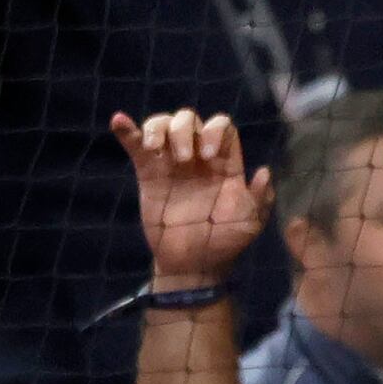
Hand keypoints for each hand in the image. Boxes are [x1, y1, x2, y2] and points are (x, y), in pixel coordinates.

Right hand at [109, 109, 275, 285]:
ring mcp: (172, 163)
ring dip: (158, 128)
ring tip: (155, 149)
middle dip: (185, 130)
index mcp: (225, 164)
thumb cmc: (226, 242)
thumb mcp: (250, 222)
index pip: (222, 127)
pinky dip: (126, 130)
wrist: (194, 264)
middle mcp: (198, 158)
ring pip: (164, 124)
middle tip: (185, 159)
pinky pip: (136, 145)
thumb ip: (260, 197)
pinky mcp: (149, 173)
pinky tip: (119, 121)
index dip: (215, 131)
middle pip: (189, 119)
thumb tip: (264, 170)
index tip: (210, 156)